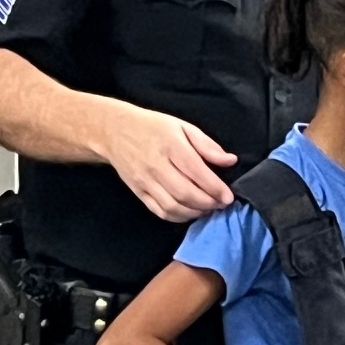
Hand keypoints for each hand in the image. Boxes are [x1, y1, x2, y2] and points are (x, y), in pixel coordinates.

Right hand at [100, 103, 235, 222]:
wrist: (115, 132)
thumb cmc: (153, 127)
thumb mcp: (182, 127)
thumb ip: (207, 145)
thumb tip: (230, 161)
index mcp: (171, 146)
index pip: (197, 172)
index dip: (216, 188)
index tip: (229, 197)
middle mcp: (157, 166)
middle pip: (186, 193)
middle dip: (208, 203)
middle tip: (221, 205)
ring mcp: (145, 182)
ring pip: (173, 207)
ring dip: (195, 213)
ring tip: (208, 209)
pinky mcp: (138, 192)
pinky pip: (160, 211)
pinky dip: (178, 217)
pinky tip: (190, 213)